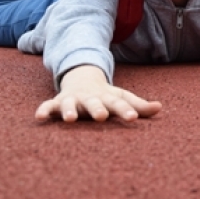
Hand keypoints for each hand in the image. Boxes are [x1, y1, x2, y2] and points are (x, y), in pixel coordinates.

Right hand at [35, 65, 161, 122]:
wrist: (82, 80)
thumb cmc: (105, 96)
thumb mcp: (121, 98)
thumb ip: (138, 106)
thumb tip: (160, 107)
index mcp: (107, 98)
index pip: (118, 104)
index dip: (125, 111)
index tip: (133, 118)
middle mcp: (90, 98)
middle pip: (94, 103)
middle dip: (97, 109)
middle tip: (101, 116)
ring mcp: (73, 100)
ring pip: (70, 105)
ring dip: (70, 110)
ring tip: (70, 118)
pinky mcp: (58, 103)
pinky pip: (49, 106)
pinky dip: (44, 110)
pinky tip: (39, 117)